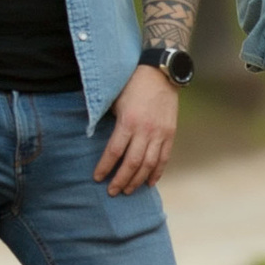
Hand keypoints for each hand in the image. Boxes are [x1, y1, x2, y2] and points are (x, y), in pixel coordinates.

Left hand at [95, 62, 179, 193]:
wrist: (161, 73)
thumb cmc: (132, 84)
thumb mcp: (115, 100)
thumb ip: (108, 120)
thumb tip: (94, 136)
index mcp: (128, 121)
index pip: (114, 152)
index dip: (105, 167)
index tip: (97, 178)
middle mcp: (145, 130)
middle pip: (132, 163)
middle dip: (121, 180)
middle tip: (112, 191)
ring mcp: (160, 133)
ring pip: (149, 164)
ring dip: (137, 180)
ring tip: (128, 190)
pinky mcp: (170, 133)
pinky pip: (164, 158)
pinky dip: (157, 172)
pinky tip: (149, 182)